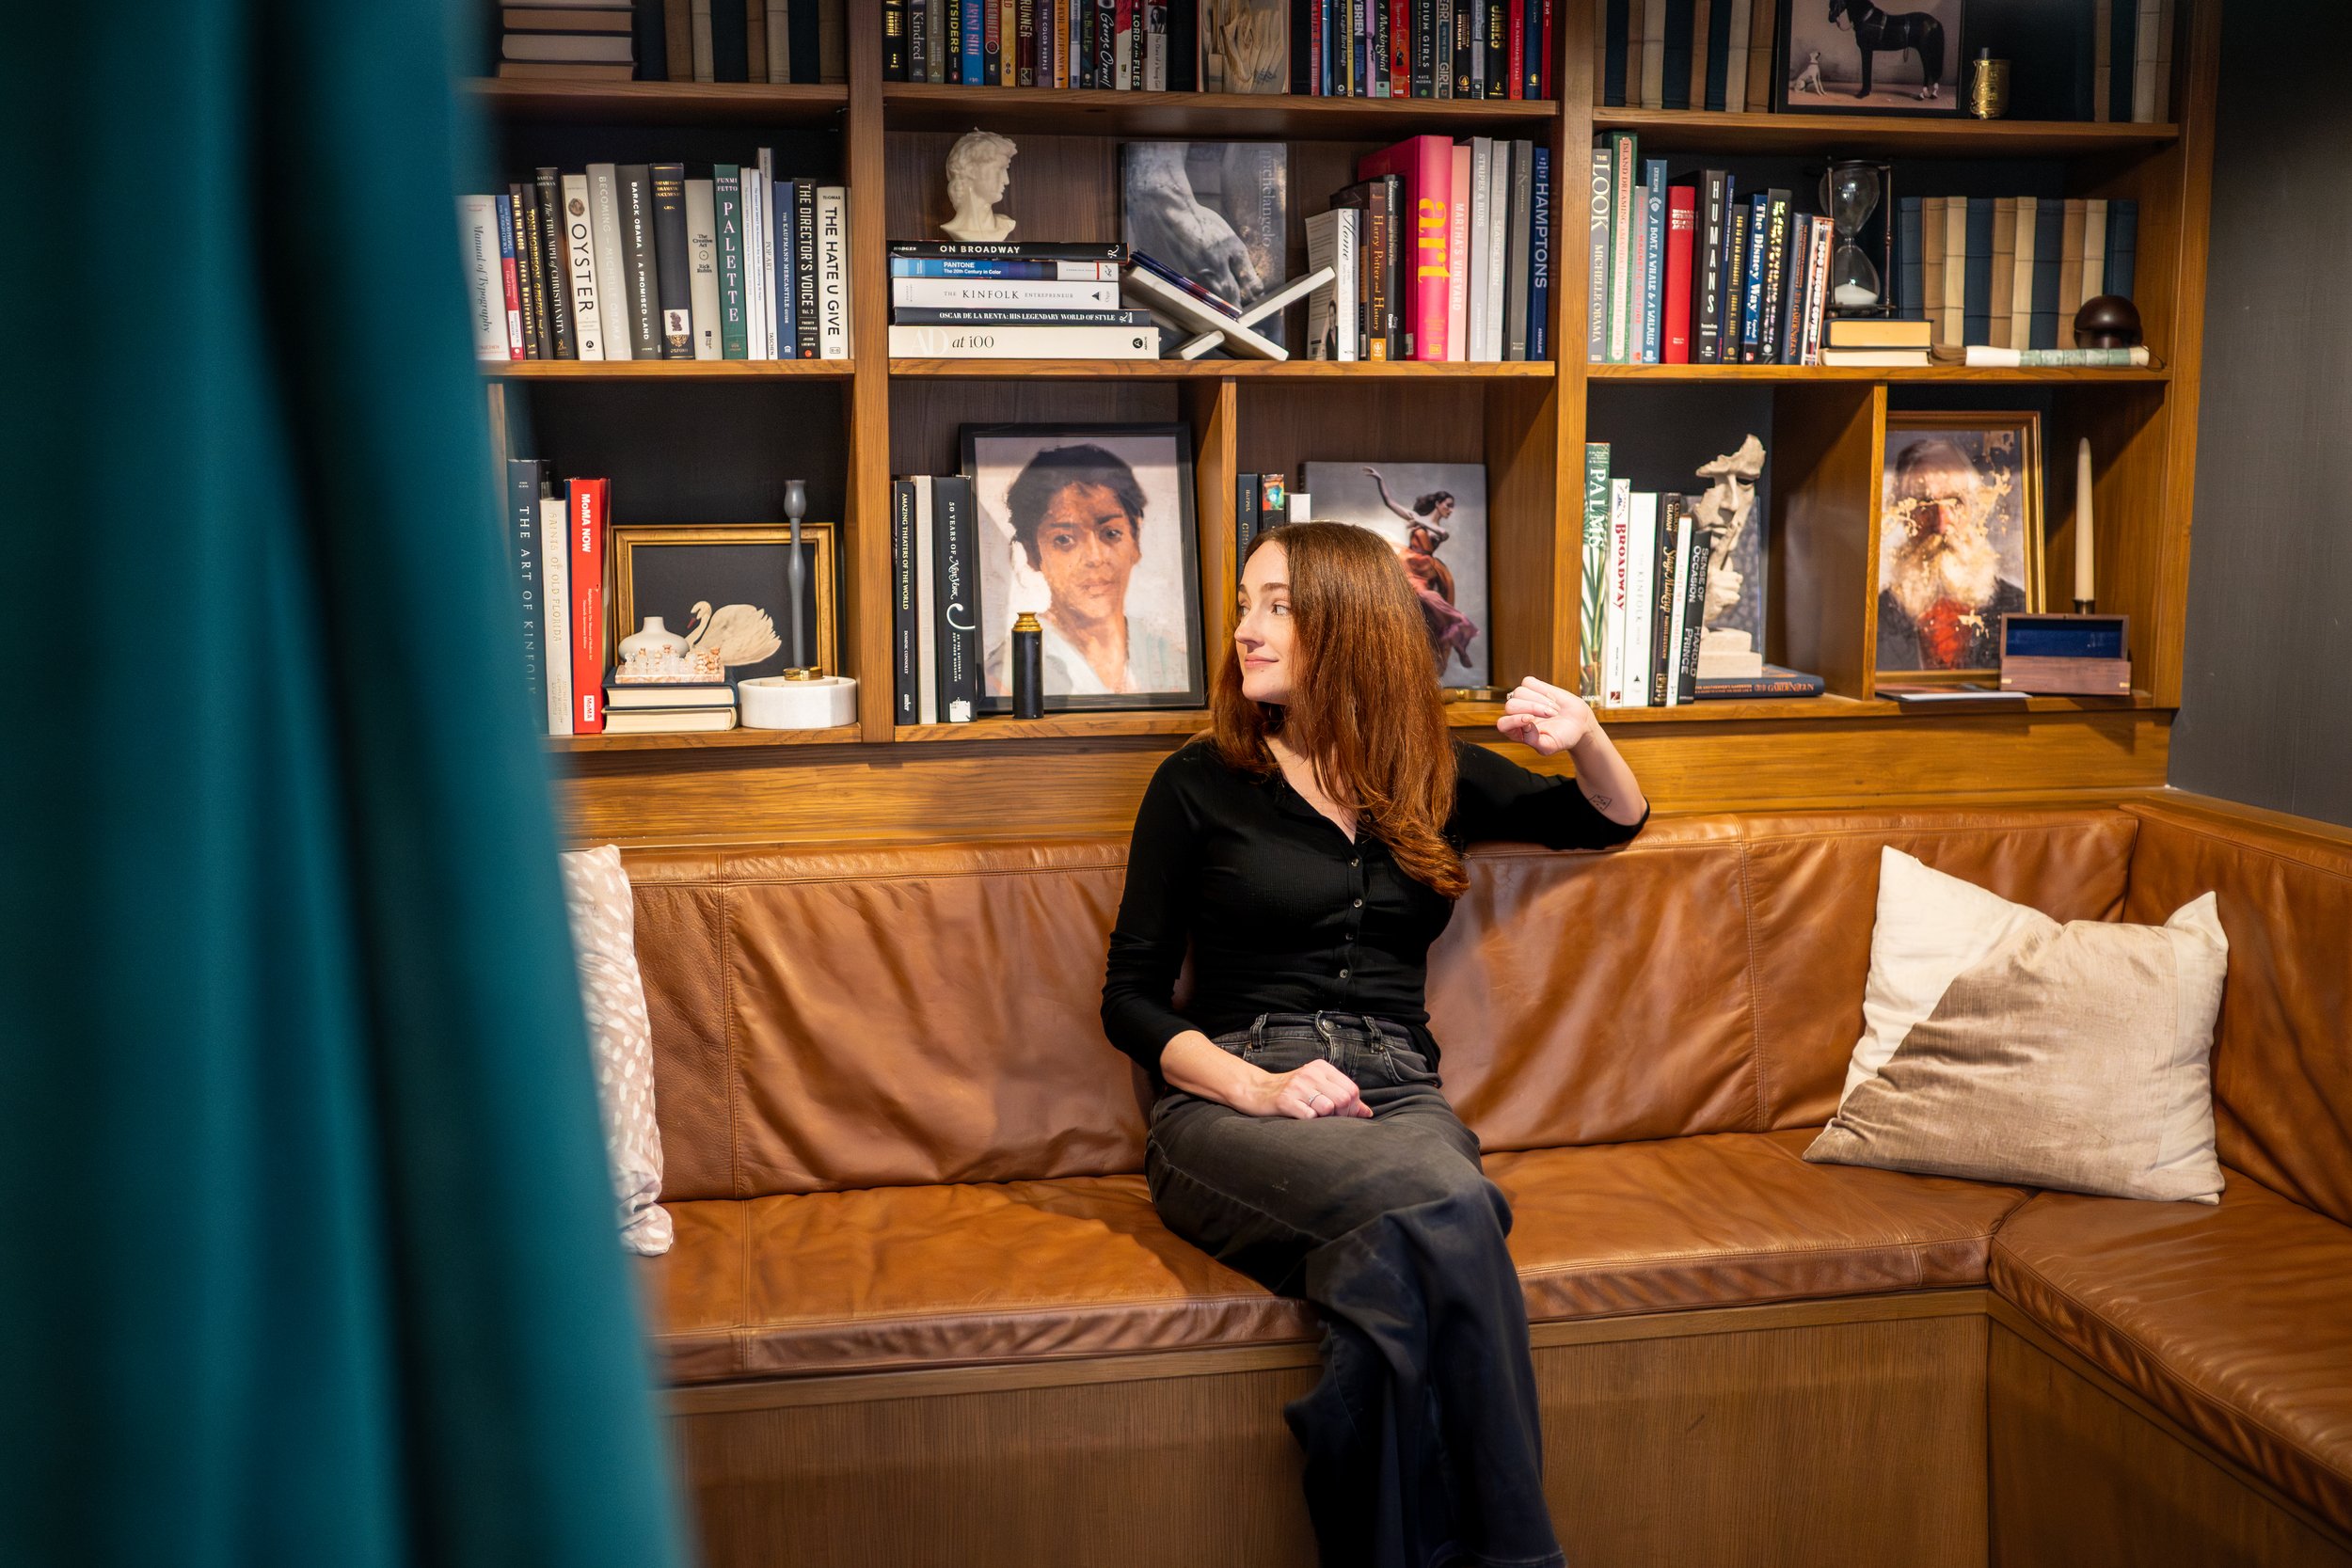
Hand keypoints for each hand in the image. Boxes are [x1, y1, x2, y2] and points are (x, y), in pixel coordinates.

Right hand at [1242, 1058, 1372, 1120]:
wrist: (1257, 1091)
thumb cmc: (1291, 1091)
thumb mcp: (1318, 1087)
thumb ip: (1341, 1096)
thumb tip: (1367, 1112)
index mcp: (1321, 1068)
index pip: (1352, 1090)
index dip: (1352, 1108)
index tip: (1342, 1115)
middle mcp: (1311, 1074)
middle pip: (1343, 1099)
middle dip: (1341, 1115)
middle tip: (1330, 1120)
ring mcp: (1297, 1086)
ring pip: (1328, 1108)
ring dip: (1325, 1119)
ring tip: (1315, 1118)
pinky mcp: (1285, 1100)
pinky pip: (1309, 1117)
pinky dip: (1310, 1122)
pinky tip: (1301, 1119)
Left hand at [1496, 675, 1597, 755]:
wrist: (1578, 723)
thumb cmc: (1563, 737)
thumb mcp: (1550, 746)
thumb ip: (1534, 741)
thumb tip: (1524, 726)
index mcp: (1517, 732)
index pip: (1503, 724)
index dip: (1514, 720)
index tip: (1531, 719)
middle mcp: (1517, 715)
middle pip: (1511, 705)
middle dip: (1532, 708)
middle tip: (1551, 714)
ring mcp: (1524, 699)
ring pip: (1520, 692)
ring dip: (1540, 700)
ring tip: (1555, 709)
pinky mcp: (1533, 687)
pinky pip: (1528, 682)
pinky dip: (1542, 689)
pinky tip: (1552, 698)